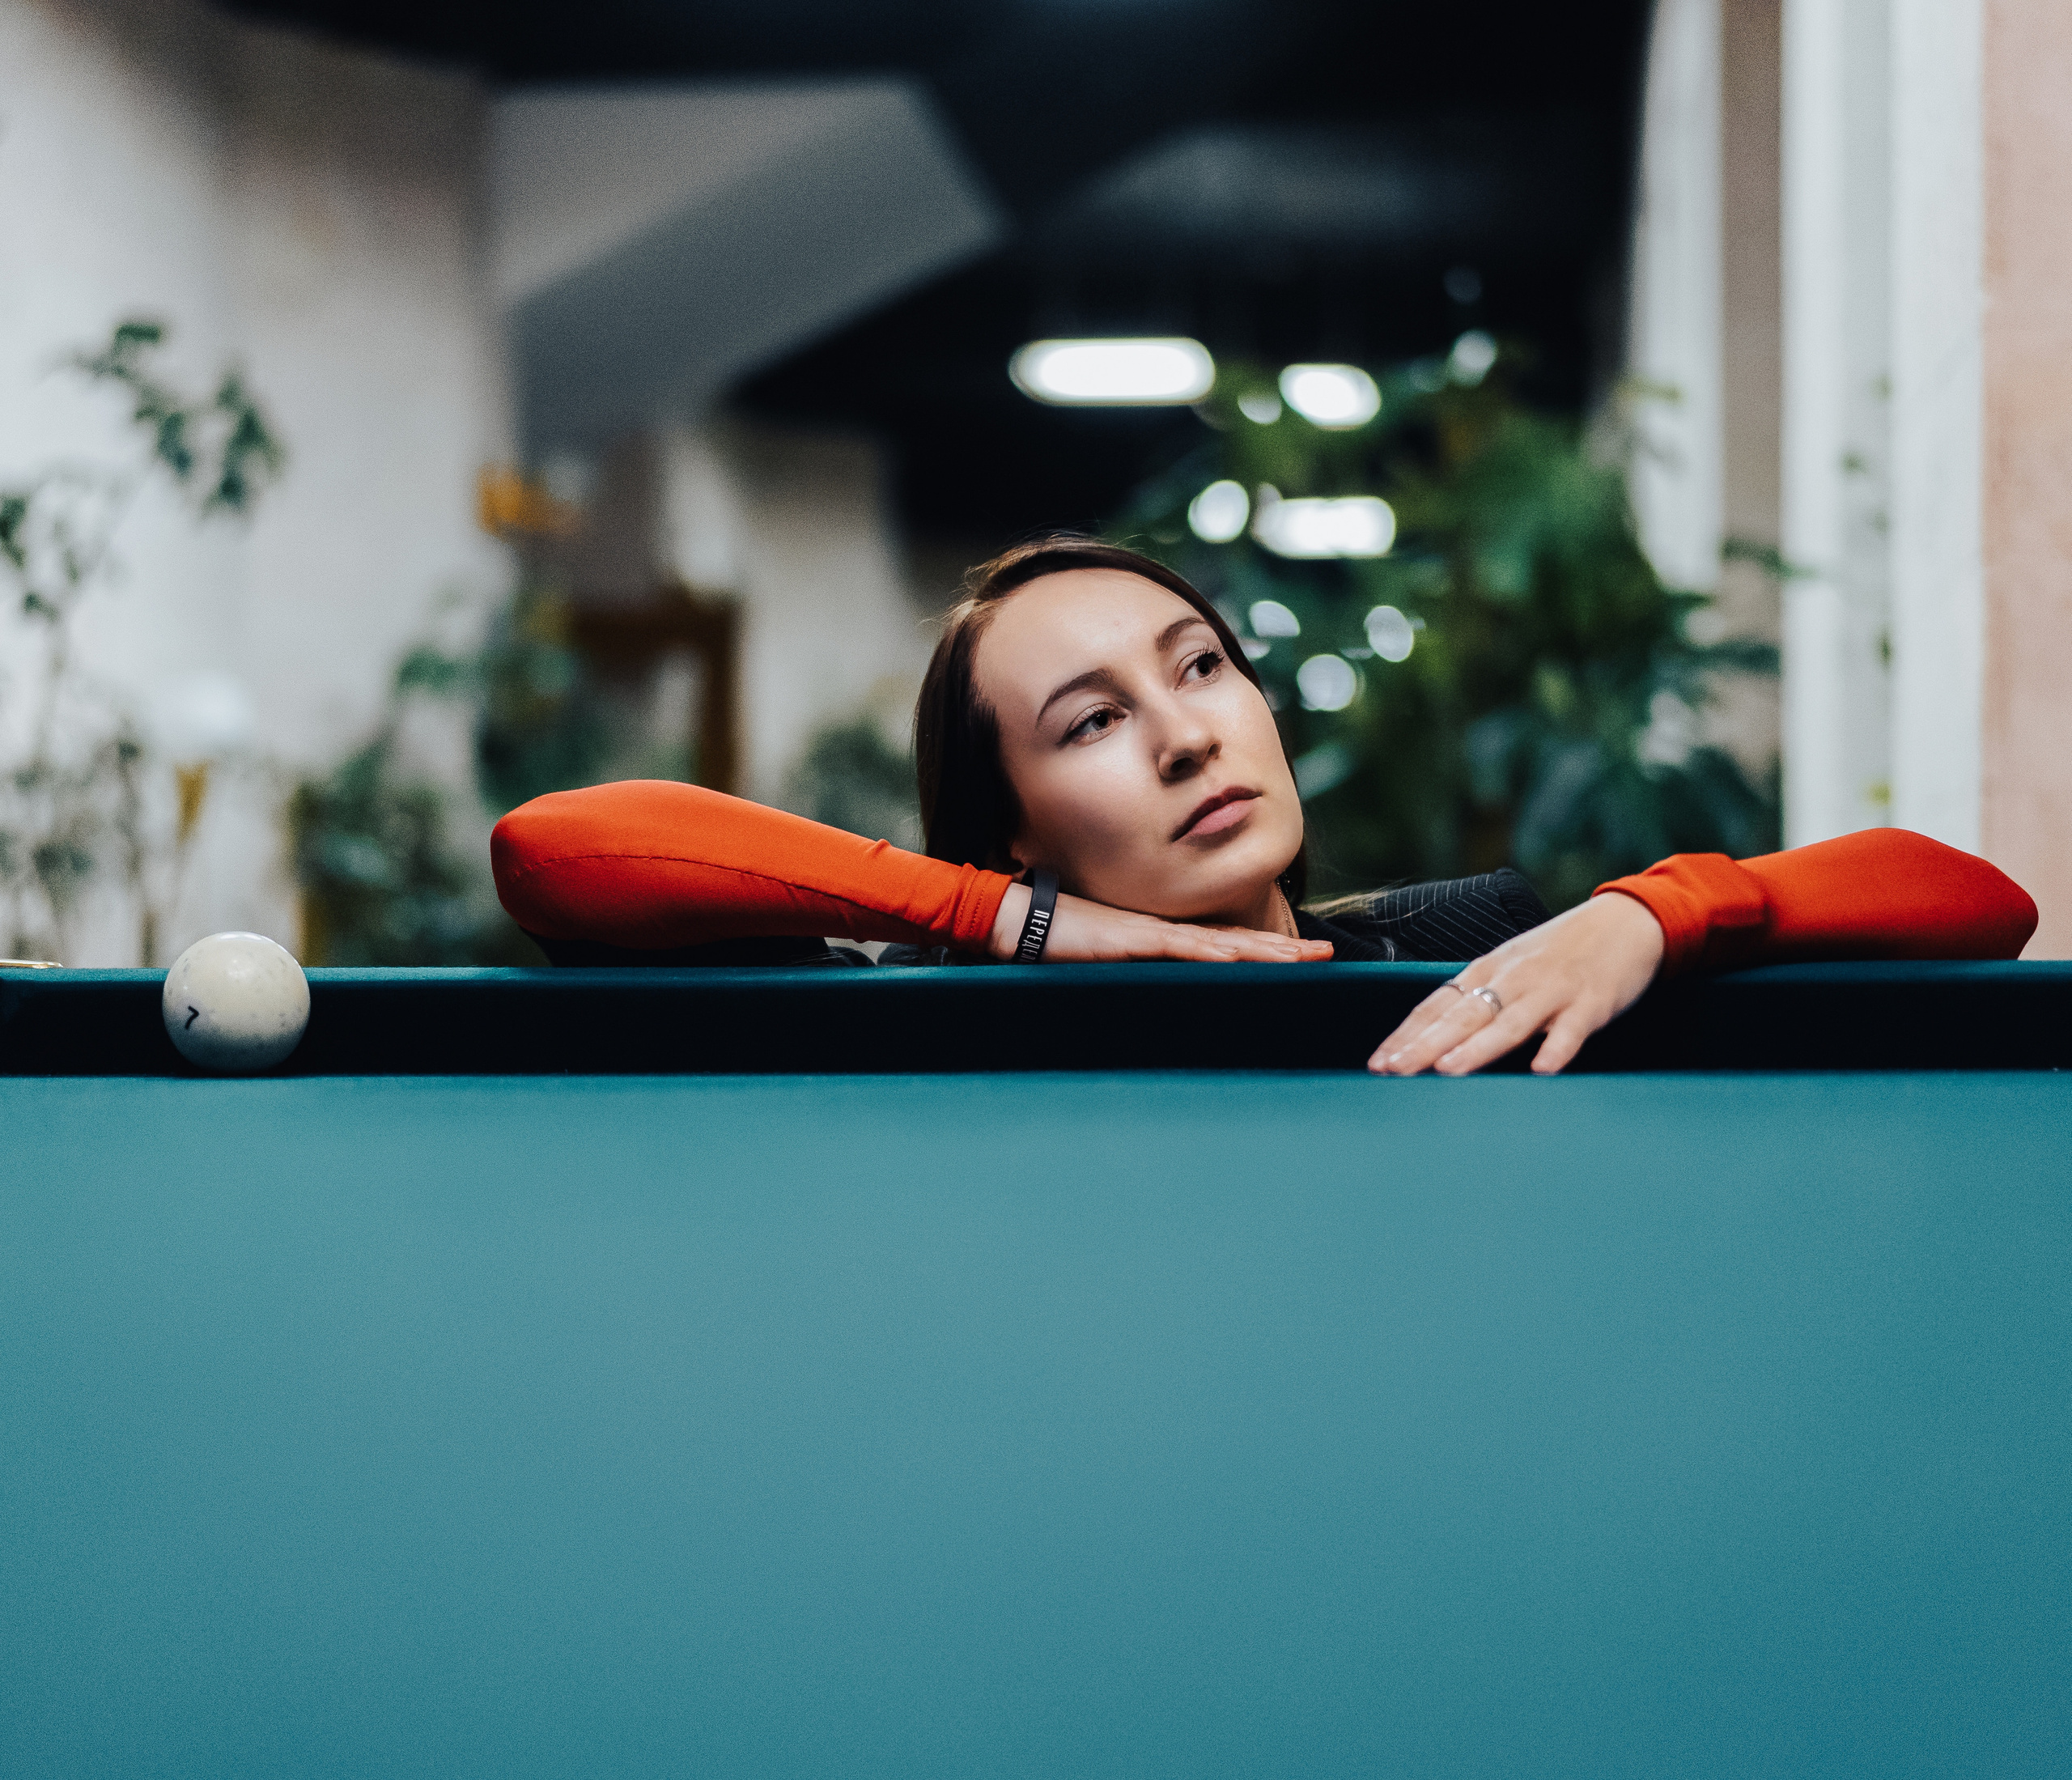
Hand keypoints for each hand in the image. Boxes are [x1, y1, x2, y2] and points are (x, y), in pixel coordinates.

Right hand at [989, 882, 1333, 963]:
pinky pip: (1179, 947)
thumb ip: (1140, 978)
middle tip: (1327, 953)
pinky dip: (1211, 954)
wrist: (1026, 923)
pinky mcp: (1133, 939)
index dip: (1268, 949)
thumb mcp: (1112, 968)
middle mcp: (1169, 933)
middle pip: (1239, 940)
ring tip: (1300, 957)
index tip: (1304, 956)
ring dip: (1262, 950)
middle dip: (1284, 948)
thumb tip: (1164, 1003)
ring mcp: (1153, 934)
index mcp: (1168, 939)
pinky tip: (1238, 958)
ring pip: (1221, 943)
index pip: (1229, 945)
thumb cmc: (1063, 945)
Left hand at [1370, 891, 1665, 1075]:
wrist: (1625, 922)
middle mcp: (1512, 980)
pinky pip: (1571, 1030)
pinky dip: (1556, 1048)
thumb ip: (1475, 1000)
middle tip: (1393, 1071)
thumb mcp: (1509, 969)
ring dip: (1477, 1047)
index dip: (1406, 1035)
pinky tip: (1541, 1069)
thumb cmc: (1558, 954)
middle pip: (1462, 1016)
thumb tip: (1430, 1039)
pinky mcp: (1590, 1003)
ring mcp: (1551, 991)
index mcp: (1486, 971)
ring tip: (1447, 1070)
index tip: (1377, 1063)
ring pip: (1509, 1022)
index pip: (1436, 1006)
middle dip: (1425, 1045)